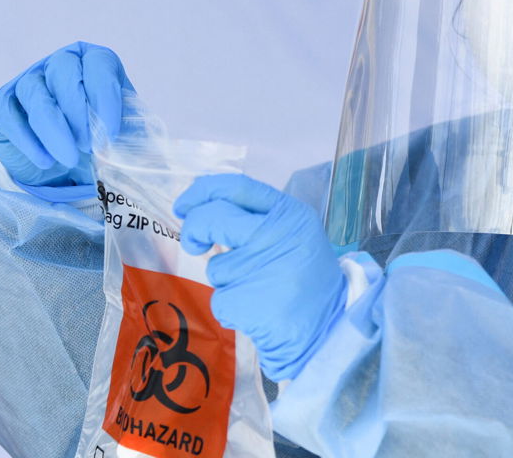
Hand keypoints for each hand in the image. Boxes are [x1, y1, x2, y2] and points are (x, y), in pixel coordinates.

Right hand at [0, 42, 132, 188]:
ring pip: (36, 96)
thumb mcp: (126, 134)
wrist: (67, 161)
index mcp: (94, 60)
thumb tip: (153, 154)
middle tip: (88, 146)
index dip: (105, 96)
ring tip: (69, 158)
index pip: (99, 63)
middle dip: (78, 112)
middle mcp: (59, 62)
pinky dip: (29, 142)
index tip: (111, 132)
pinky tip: (45, 161)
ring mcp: (27, 80)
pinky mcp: (2, 104)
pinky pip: (11, 117)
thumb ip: (138, 135)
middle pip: (64, 73)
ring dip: (54, 130)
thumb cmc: (100, 138)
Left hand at [174, 174, 346, 379]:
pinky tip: (256, 310)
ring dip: (226, 280)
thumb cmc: (305, 275)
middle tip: (195, 244)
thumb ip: (258, 217)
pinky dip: (231, 307)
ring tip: (258, 289)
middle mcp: (275, 234)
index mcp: (289, 213)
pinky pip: (220, 298)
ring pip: (216, 266)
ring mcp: (260, 268)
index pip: (235, 187)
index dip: (202, 192)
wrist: (328, 326)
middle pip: (213, 218)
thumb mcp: (295, 232)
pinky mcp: (245, 300)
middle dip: (195, 230)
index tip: (185, 205)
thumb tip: (204, 207)